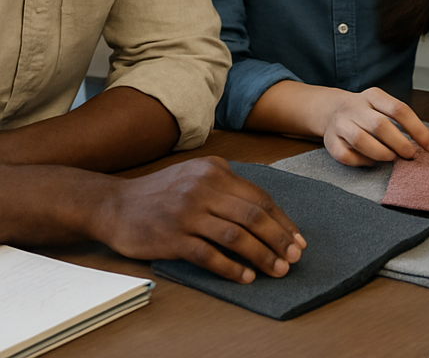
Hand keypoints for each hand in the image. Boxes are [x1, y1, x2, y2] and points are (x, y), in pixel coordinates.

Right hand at [93, 157, 304, 283]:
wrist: (113, 205)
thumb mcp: (197, 174)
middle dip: (279, 239)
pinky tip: (246, 277)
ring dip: (262, 255)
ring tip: (278, 269)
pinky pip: (209, 254)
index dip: (282, 220)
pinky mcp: (172, 237)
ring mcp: (188, 212)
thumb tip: (264, 212)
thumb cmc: (161, 192)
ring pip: (236, 236)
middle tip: (295, 257)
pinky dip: (231, 267)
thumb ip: (227, 186)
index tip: (297, 238)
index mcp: (216, 170)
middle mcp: (204, 188)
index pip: (259, 198)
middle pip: (253, 215)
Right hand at [318, 87, 428, 165]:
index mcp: (373, 95)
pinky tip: (372, 162)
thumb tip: (424, 142)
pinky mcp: (330, 141)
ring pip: (360, 140)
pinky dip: (362, 161)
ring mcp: (340, 124)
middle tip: (411, 154)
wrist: (331, 109)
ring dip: (381, 153)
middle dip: (400, 143)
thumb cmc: (366, 111)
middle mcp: (355, 107)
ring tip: (393, 158)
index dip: (417, 129)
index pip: (399, 109)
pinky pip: (346, 155)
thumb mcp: (382, 105)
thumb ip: (399, 119)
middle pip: (380, 125)